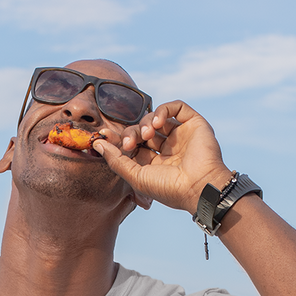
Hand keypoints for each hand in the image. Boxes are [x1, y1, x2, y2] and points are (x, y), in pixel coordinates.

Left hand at [93, 101, 233, 215]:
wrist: (199, 186)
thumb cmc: (169, 188)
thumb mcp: (136, 177)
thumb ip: (115, 160)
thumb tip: (96, 144)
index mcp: (155, 163)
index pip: (133, 145)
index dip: (118, 140)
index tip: (103, 136)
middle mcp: (167, 148)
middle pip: (141, 130)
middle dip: (131, 133)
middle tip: (129, 144)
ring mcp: (181, 135)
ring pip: (156, 118)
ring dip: (146, 123)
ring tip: (147, 135)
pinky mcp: (193, 124)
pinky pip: (176, 107)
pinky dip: (163, 110)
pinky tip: (158, 123)